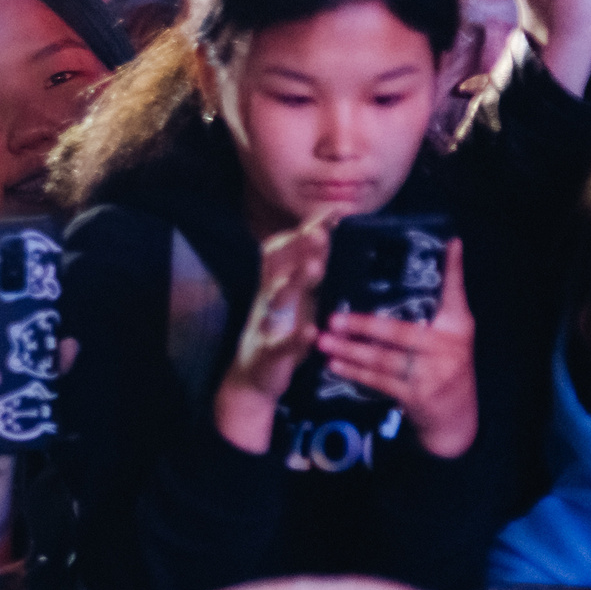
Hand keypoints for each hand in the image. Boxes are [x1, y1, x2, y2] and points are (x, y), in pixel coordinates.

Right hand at [216, 208, 335, 448]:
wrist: (253, 378)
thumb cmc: (282, 333)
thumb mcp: (297, 300)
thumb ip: (311, 273)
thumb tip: (337, 242)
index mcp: (278, 283)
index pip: (289, 249)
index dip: (307, 229)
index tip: (333, 211)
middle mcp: (270, 298)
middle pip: (283, 266)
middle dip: (301, 247)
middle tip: (321, 231)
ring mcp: (267, 324)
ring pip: (280, 298)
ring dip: (296, 282)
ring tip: (316, 268)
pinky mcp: (270, 353)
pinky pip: (282, 344)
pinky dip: (294, 339)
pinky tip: (308, 333)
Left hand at [314, 237, 477, 456]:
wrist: (455, 418)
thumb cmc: (446, 364)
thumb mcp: (452, 331)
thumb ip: (445, 294)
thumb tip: (449, 243)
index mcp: (457, 326)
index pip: (455, 292)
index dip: (452, 269)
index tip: (449, 242)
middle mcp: (449, 347)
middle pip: (401, 332)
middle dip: (364, 325)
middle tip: (332, 318)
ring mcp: (434, 374)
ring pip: (384, 359)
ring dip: (350, 350)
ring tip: (323, 341)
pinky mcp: (418, 396)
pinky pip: (380, 382)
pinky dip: (355, 373)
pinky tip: (333, 364)